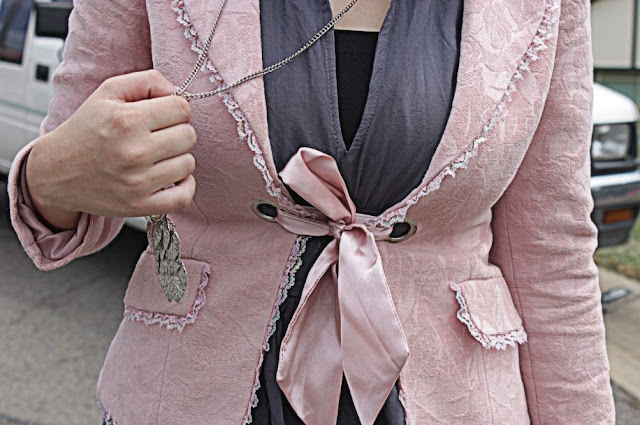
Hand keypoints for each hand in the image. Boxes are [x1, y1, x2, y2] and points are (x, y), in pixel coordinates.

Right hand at [26, 69, 196, 228]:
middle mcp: (134, 152)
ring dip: (177, 158)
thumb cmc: (86, 130)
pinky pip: (183, 197)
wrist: (56, 172)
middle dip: (177, 131)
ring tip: (157, 156)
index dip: (176, 108)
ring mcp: (138, 182)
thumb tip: (176, 91)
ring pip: (188, 163)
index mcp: (126, 120)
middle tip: (158, 136)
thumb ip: (147, 81)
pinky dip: (185, 187)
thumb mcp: (108, 92)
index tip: (163, 115)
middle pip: (189, 135)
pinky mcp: (140, 206)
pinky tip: (171, 177)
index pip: (182, 108)